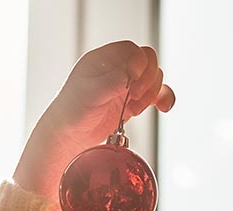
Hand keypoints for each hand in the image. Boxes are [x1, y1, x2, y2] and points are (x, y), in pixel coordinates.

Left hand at [15, 41, 174, 199]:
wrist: (69, 137)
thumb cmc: (72, 112)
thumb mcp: (91, 93)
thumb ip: (113, 80)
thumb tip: (133, 71)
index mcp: (104, 59)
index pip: (132, 50)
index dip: (138, 62)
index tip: (133, 79)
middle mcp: (117, 70)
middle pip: (148, 62)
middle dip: (147, 79)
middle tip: (134, 95)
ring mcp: (126, 86)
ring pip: (154, 79)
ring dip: (152, 92)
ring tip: (136, 107)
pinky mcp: (132, 102)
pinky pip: (156, 96)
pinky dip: (162, 100)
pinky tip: (163, 108)